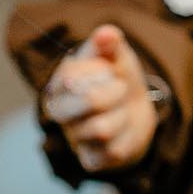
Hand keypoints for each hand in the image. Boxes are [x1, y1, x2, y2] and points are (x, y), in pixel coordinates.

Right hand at [43, 26, 158, 172]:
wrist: (133, 109)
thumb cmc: (117, 78)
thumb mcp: (114, 56)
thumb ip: (109, 43)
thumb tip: (107, 33)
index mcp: (59, 82)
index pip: (75, 75)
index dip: (103, 71)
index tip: (109, 70)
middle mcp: (60, 111)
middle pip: (90, 102)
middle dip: (116, 92)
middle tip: (120, 89)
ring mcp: (74, 137)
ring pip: (102, 129)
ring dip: (122, 116)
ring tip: (121, 111)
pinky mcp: (90, 159)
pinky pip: (113, 152)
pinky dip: (126, 138)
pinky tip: (123, 131)